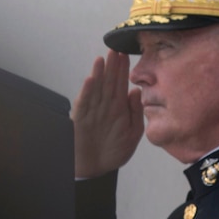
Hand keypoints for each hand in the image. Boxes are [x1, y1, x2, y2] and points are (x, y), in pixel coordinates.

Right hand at [70, 50, 143, 177]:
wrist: (96, 169)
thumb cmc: (114, 150)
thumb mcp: (132, 133)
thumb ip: (136, 113)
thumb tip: (137, 91)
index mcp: (119, 108)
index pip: (121, 84)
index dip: (123, 69)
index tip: (125, 54)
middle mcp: (105, 106)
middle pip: (108, 82)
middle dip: (112, 66)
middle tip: (114, 49)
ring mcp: (93, 111)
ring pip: (96, 89)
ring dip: (99, 73)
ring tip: (102, 59)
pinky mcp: (81, 119)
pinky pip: (84, 103)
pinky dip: (87, 91)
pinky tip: (91, 79)